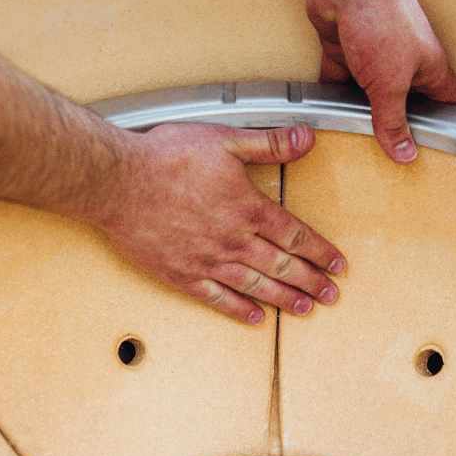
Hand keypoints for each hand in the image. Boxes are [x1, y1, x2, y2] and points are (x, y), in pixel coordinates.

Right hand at [96, 122, 345, 324]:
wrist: (118, 183)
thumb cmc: (166, 159)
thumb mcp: (224, 140)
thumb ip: (269, 143)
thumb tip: (306, 138)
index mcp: (247, 209)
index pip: (295, 236)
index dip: (320, 252)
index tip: (338, 264)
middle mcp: (233, 241)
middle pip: (282, 267)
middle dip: (311, 282)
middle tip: (331, 296)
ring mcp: (208, 261)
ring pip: (256, 286)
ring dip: (284, 299)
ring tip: (305, 309)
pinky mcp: (182, 274)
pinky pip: (217, 298)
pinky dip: (239, 310)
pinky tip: (256, 317)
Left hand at [306, 0, 455, 162]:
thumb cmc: (382, 19)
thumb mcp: (391, 84)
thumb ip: (393, 121)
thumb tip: (404, 153)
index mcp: (429, 68)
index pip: (446, 102)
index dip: (443, 125)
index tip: (435, 149)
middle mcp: (404, 63)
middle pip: (405, 102)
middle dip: (397, 125)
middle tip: (389, 154)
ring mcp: (374, 57)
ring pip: (369, 95)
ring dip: (361, 113)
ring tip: (357, 140)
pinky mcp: (345, 51)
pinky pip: (340, 81)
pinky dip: (333, 96)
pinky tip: (327, 114)